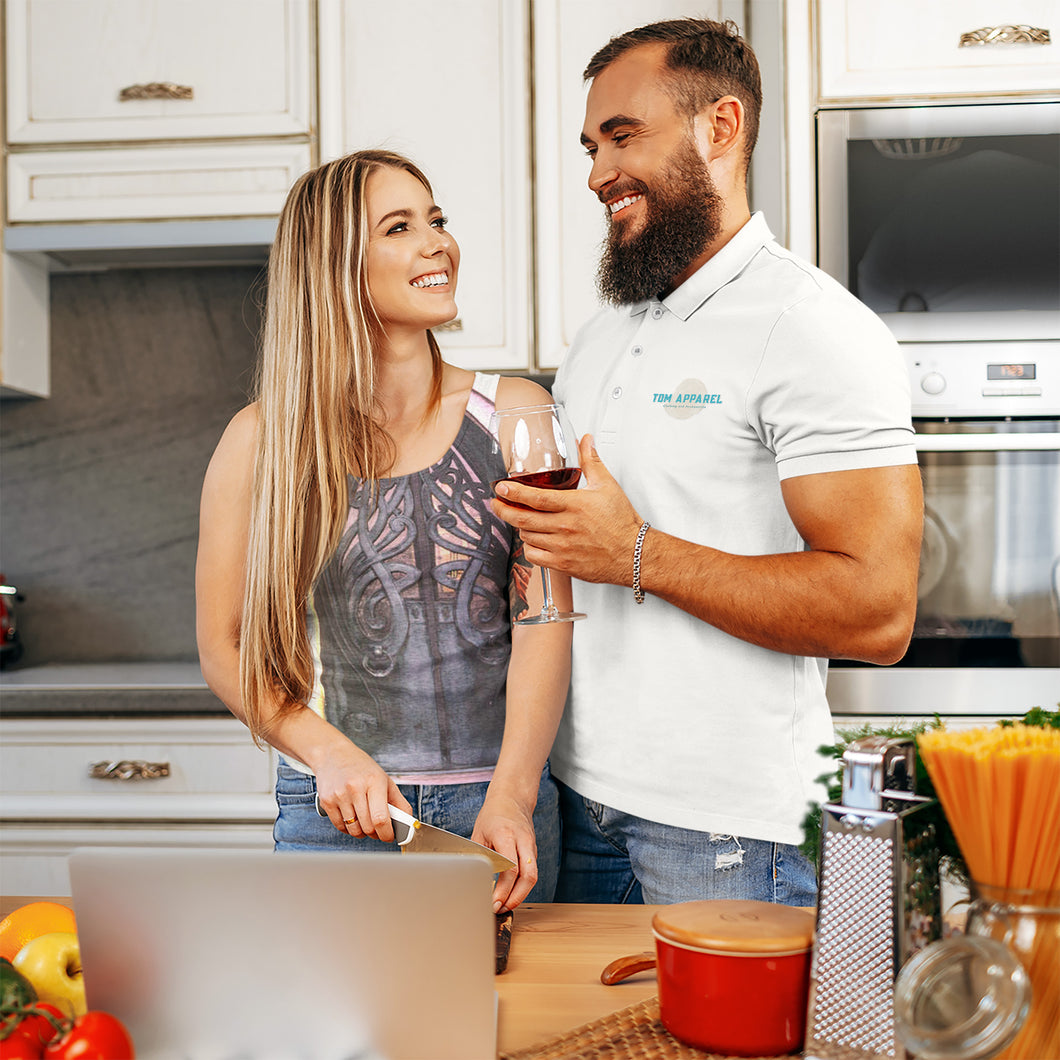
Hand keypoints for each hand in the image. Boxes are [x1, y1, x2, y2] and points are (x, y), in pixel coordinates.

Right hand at [314, 740, 413, 842]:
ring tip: (364, 822)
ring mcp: (339, 795)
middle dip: (375, 833)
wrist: (333, 754)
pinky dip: (348, 828)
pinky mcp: (326, 801)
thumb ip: (399, 802)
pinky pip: (340, 827)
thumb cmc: (362, 768)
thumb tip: (408, 824)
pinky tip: (352, 818)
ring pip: (354, 830)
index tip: (389, 837)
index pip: (381, 818)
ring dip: (361, 832)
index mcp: (374, 782)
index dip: (387, 833)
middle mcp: (355, 788)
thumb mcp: (384, 779)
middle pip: (368, 827)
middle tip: (377, 828)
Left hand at [471, 791, 538, 911]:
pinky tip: (510, 894)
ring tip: (505, 905)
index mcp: (506, 835)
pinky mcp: (533, 851)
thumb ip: (480, 856)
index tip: (494, 901)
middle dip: (516, 897)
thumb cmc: (493, 815)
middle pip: (529, 876)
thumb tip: (473, 880)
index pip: (511, 868)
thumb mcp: (479, 833)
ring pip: (533, 876)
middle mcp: (523, 840)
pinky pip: (531, 872)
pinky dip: (522, 886)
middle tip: (501, 909)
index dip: (503, 890)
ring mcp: (531, 846)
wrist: (512, 798)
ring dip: (521, 895)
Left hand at [492, 434, 642, 585]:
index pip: (535, 498)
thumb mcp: (607, 485)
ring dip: (520, 528)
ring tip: (521, 520)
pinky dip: (529, 548)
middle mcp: (565, 527)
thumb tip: (585, 440)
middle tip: (495, 504)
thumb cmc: (621, 522)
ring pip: (527, 537)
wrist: (633, 554)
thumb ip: (591, 461)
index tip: (500, 489)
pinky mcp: (563, 564)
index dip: (513, 493)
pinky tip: (534, 540)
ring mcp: (563, 547)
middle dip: (503, 510)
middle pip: (523, 519)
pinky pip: (534, 557)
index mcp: (574, 505)